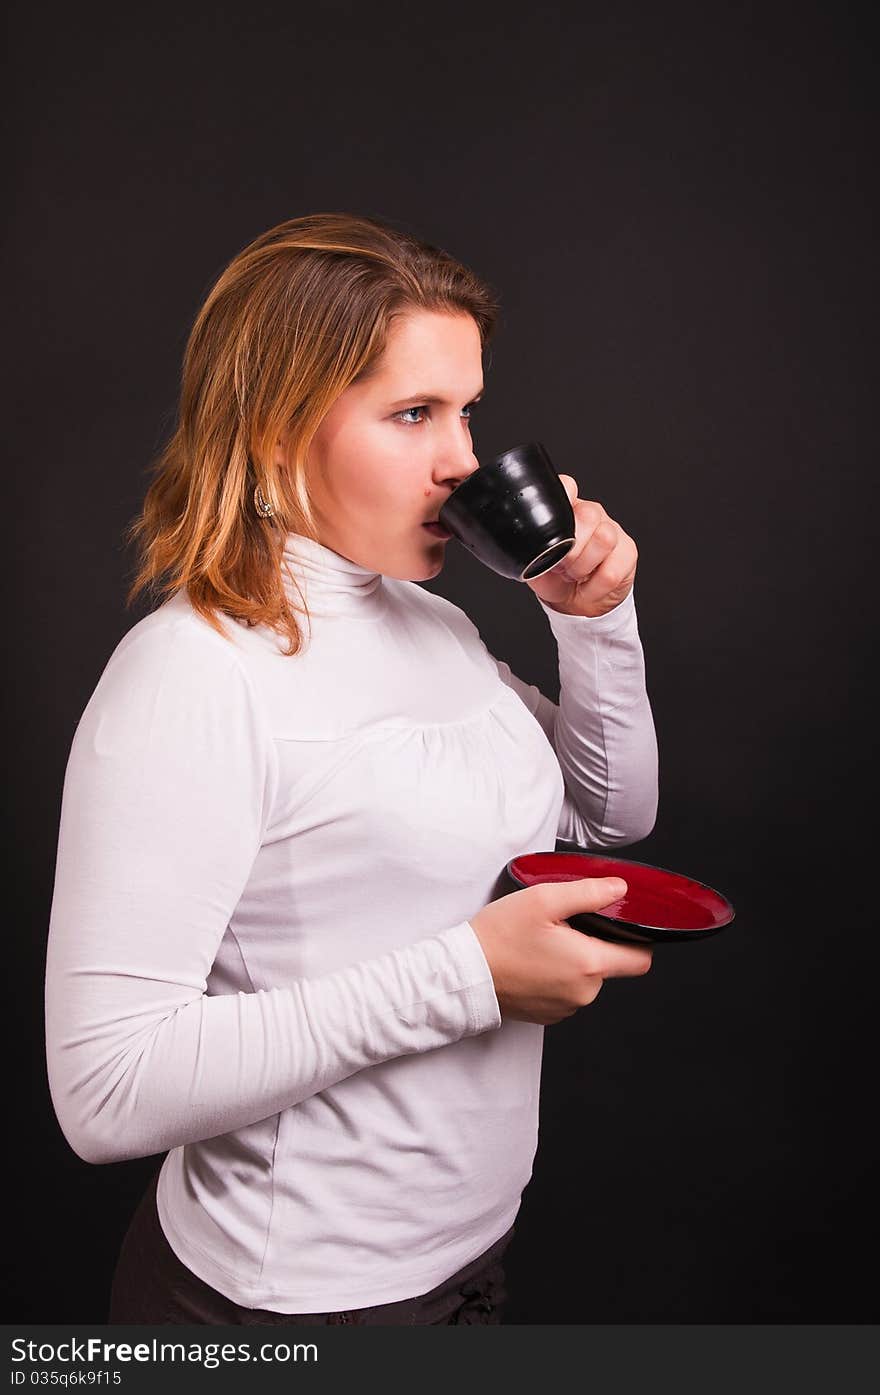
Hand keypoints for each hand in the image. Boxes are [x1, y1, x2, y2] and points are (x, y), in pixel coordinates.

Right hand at [468, 877, 652, 1024]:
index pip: (640, 960)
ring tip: (542, 944)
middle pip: (610, 966)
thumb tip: (619, 890)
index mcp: (589, 964)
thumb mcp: (543, 900)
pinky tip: (533, 962)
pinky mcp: (548, 1015)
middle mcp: (583, 993)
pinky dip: (556, 977)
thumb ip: (588, 893)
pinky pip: (566, 992)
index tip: (618, 926)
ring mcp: (565, 1008)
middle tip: (562, 927)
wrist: (463, 974)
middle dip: (594, 946)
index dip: (636, 940)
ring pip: (586, 979)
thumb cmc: (499, 937)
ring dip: (573, 962)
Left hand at [525, 476, 637, 616]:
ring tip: (574, 575)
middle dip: (570, 550)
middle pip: (588, 516)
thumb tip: (515, 546)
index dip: (563, 496)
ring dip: (583, 567)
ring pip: (604, 539)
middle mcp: (592, 514)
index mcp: (567, 511)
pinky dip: (594, 587)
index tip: (551, 519)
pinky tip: (589, 586)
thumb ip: (528, 549)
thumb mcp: (535, 562)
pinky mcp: (628, 552)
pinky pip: (612, 570)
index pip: (568, 487)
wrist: (577, 603)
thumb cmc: (556, 577)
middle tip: (561, 567)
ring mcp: (613, 531)